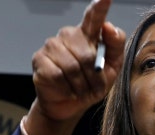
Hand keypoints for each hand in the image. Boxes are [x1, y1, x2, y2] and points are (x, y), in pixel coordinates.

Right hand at [31, 0, 125, 122]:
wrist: (71, 104)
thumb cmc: (92, 83)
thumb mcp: (112, 67)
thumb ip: (115, 46)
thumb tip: (109, 27)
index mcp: (88, 34)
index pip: (94, 17)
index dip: (99, 7)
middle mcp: (68, 35)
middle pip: (86, 54)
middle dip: (93, 77)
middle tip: (94, 88)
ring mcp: (52, 45)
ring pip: (71, 66)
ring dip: (81, 85)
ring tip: (81, 91)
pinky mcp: (39, 59)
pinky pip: (57, 74)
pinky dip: (66, 88)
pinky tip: (68, 90)